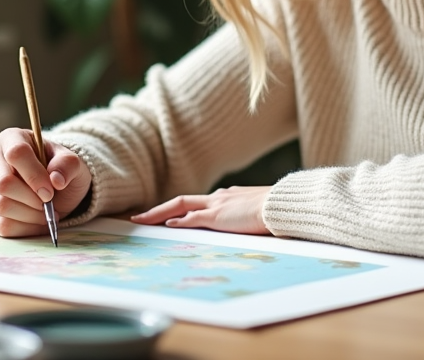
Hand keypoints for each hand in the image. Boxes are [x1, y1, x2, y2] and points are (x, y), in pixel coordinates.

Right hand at [0, 128, 91, 237]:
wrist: (52, 188)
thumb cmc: (58, 170)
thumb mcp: (71, 163)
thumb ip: (68, 165)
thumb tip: (56, 179)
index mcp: (11, 138)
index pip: (16, 153)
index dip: (34, 175)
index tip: (50, 191)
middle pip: (3, 183)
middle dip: (32, 199)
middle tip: (49, 204)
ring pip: (1, 206)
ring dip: (30, 216)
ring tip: (47, 213)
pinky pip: (0, 225)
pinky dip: (24, 228)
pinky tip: (36, 222)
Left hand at [130, 186, 271, 234]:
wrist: (282, 205)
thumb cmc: (275, 211)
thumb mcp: (257, 213)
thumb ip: (246, 215)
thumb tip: (247, 222)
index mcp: (227, 197)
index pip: (198, 202)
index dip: (182, 208)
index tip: (170, 213)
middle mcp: (218, 197)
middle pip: (182, 200)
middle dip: (159, 208)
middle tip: (141, 216)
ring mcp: (216, 205)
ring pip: (180, 205)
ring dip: (159, 213)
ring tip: (142, 220)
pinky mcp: (217, 216)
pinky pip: (192, 218)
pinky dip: (178, 221)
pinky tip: (165, 225)